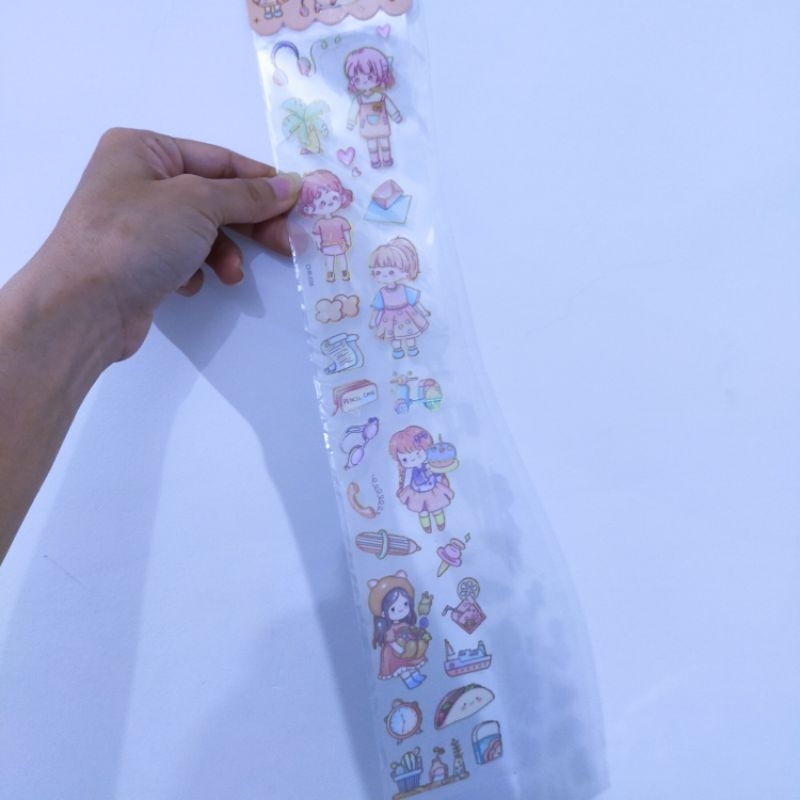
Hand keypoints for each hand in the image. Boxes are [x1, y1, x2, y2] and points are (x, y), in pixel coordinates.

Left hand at [39, 127, 300, 362]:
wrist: (84, 307)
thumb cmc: (136, 237)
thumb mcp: (198, 203)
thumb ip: (248, 195)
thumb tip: (290, 186)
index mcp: (143, 150)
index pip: (219, 160)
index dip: (261, 181)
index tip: (298, 202)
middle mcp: (137, 182)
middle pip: (214, 197)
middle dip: (251, 223)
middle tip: (287, 244)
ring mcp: (137, 225)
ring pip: (203, 232)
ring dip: (225, 254)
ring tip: (231, 275)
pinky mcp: (140, 263)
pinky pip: (184, 259)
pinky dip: (197, 271)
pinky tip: (189, 284)